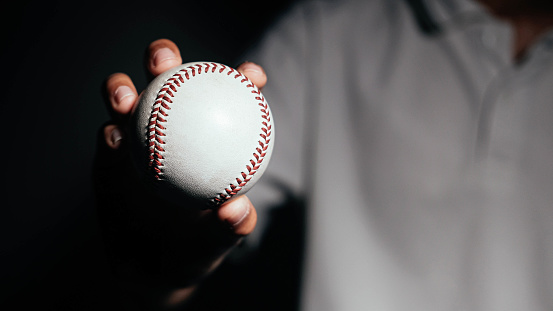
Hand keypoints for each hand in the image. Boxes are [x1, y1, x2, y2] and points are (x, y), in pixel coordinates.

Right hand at [93, 39, 267, 306]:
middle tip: (165, 61)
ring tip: (125, 97)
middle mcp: (171, 131)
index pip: (225, 101)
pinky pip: (107, 140)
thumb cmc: (194, 251)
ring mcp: (136, 141)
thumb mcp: (216, 243)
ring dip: (120, 89)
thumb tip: (238, 207)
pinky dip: (108, 134)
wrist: (152, 272)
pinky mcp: (108, 160)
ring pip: (125, 101)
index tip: (252, 75)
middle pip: (166, 82)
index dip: (240, 79)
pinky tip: (113, 136)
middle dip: (162, 57)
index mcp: (207, 141)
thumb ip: (230, 227)